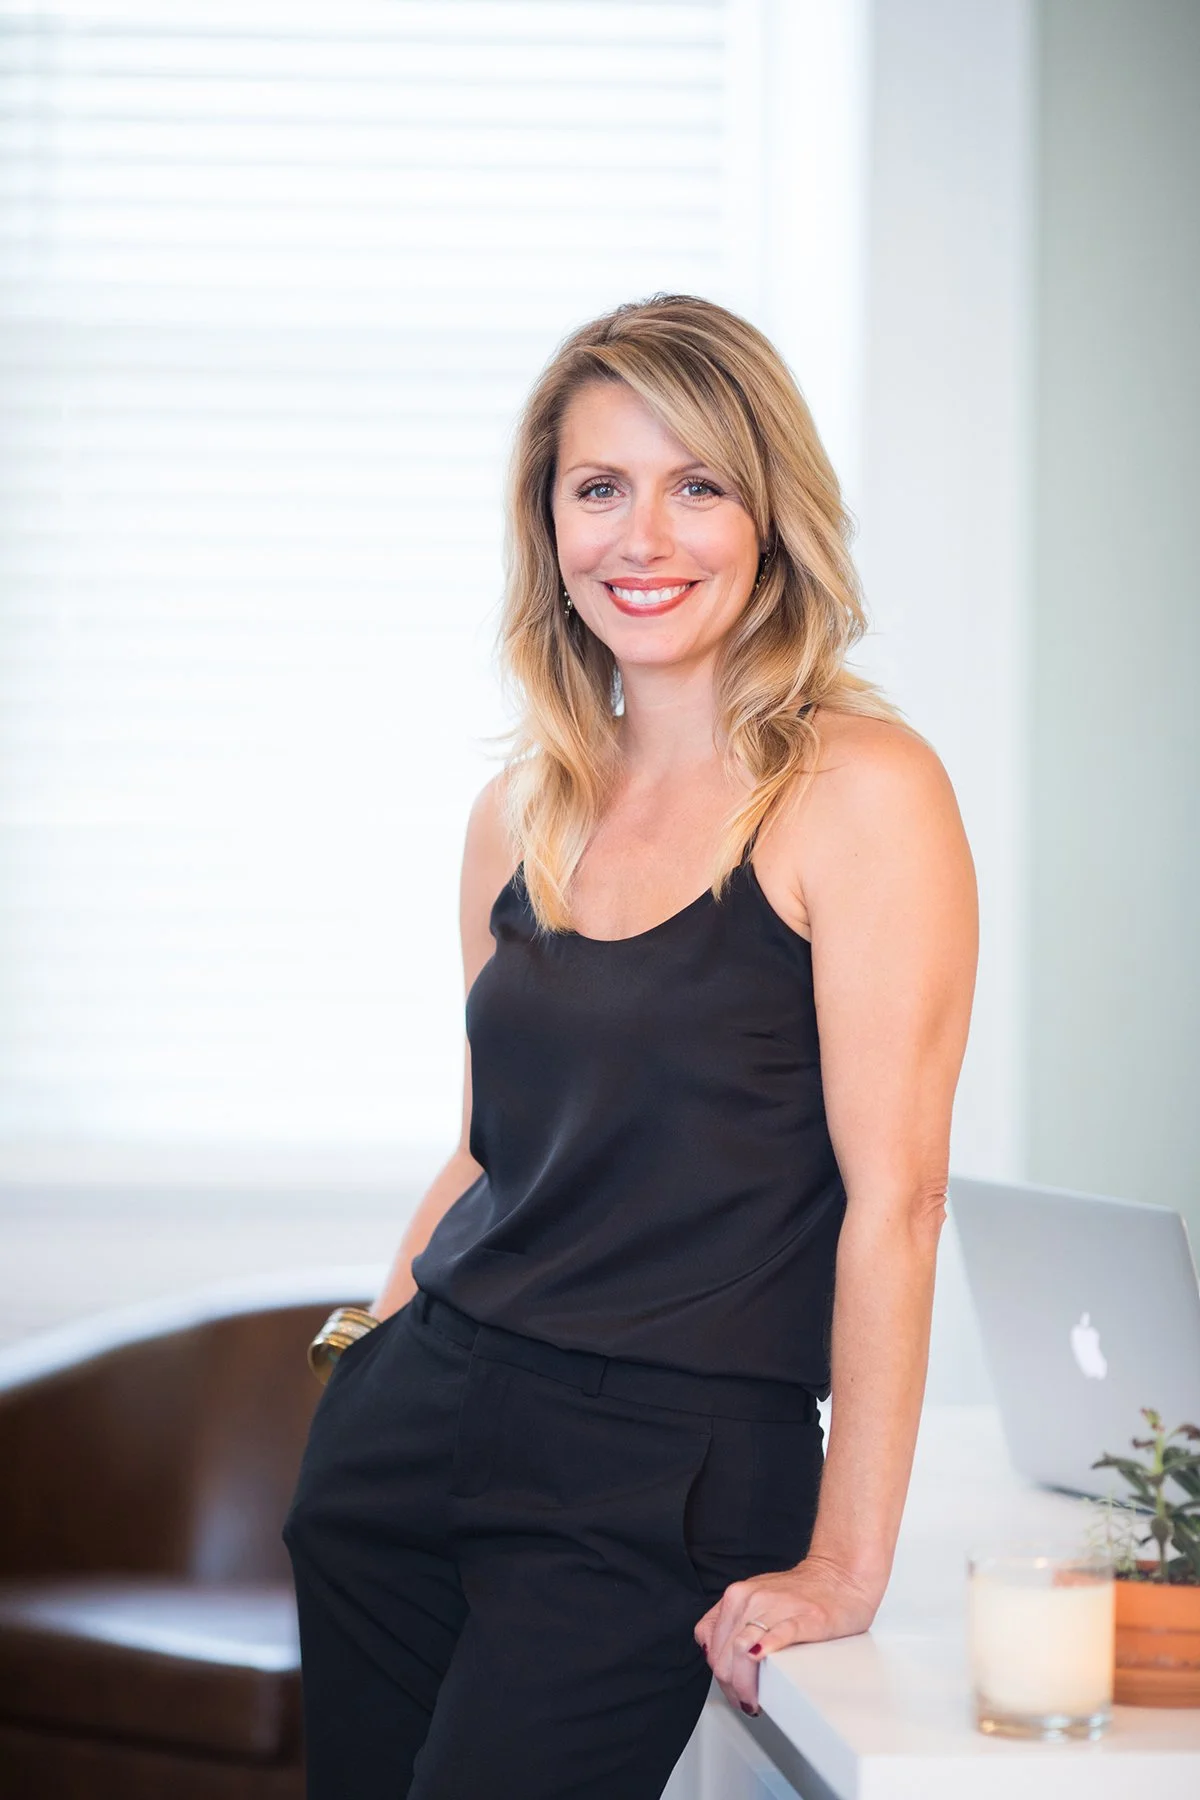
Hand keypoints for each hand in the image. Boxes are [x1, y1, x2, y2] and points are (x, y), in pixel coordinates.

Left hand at [692, 1555, 880, 1715]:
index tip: (733, 1689)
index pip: (710, 1647)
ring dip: (745, 1685)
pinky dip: (768, 1650)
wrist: (840, 1575)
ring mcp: (777, 1607)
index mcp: (736, 1597)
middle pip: (724, 1657)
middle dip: (732, 1688)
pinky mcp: (806, 1617)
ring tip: (757, 1700)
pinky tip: (764, 1661)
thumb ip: (731, 1622)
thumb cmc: (801, 1594)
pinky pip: (780, 1635)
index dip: (720, 1676)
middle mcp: (750, 1599)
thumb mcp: (754, 1598)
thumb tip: (712, 1655)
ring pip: (742, 1652)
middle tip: (748, 1701)